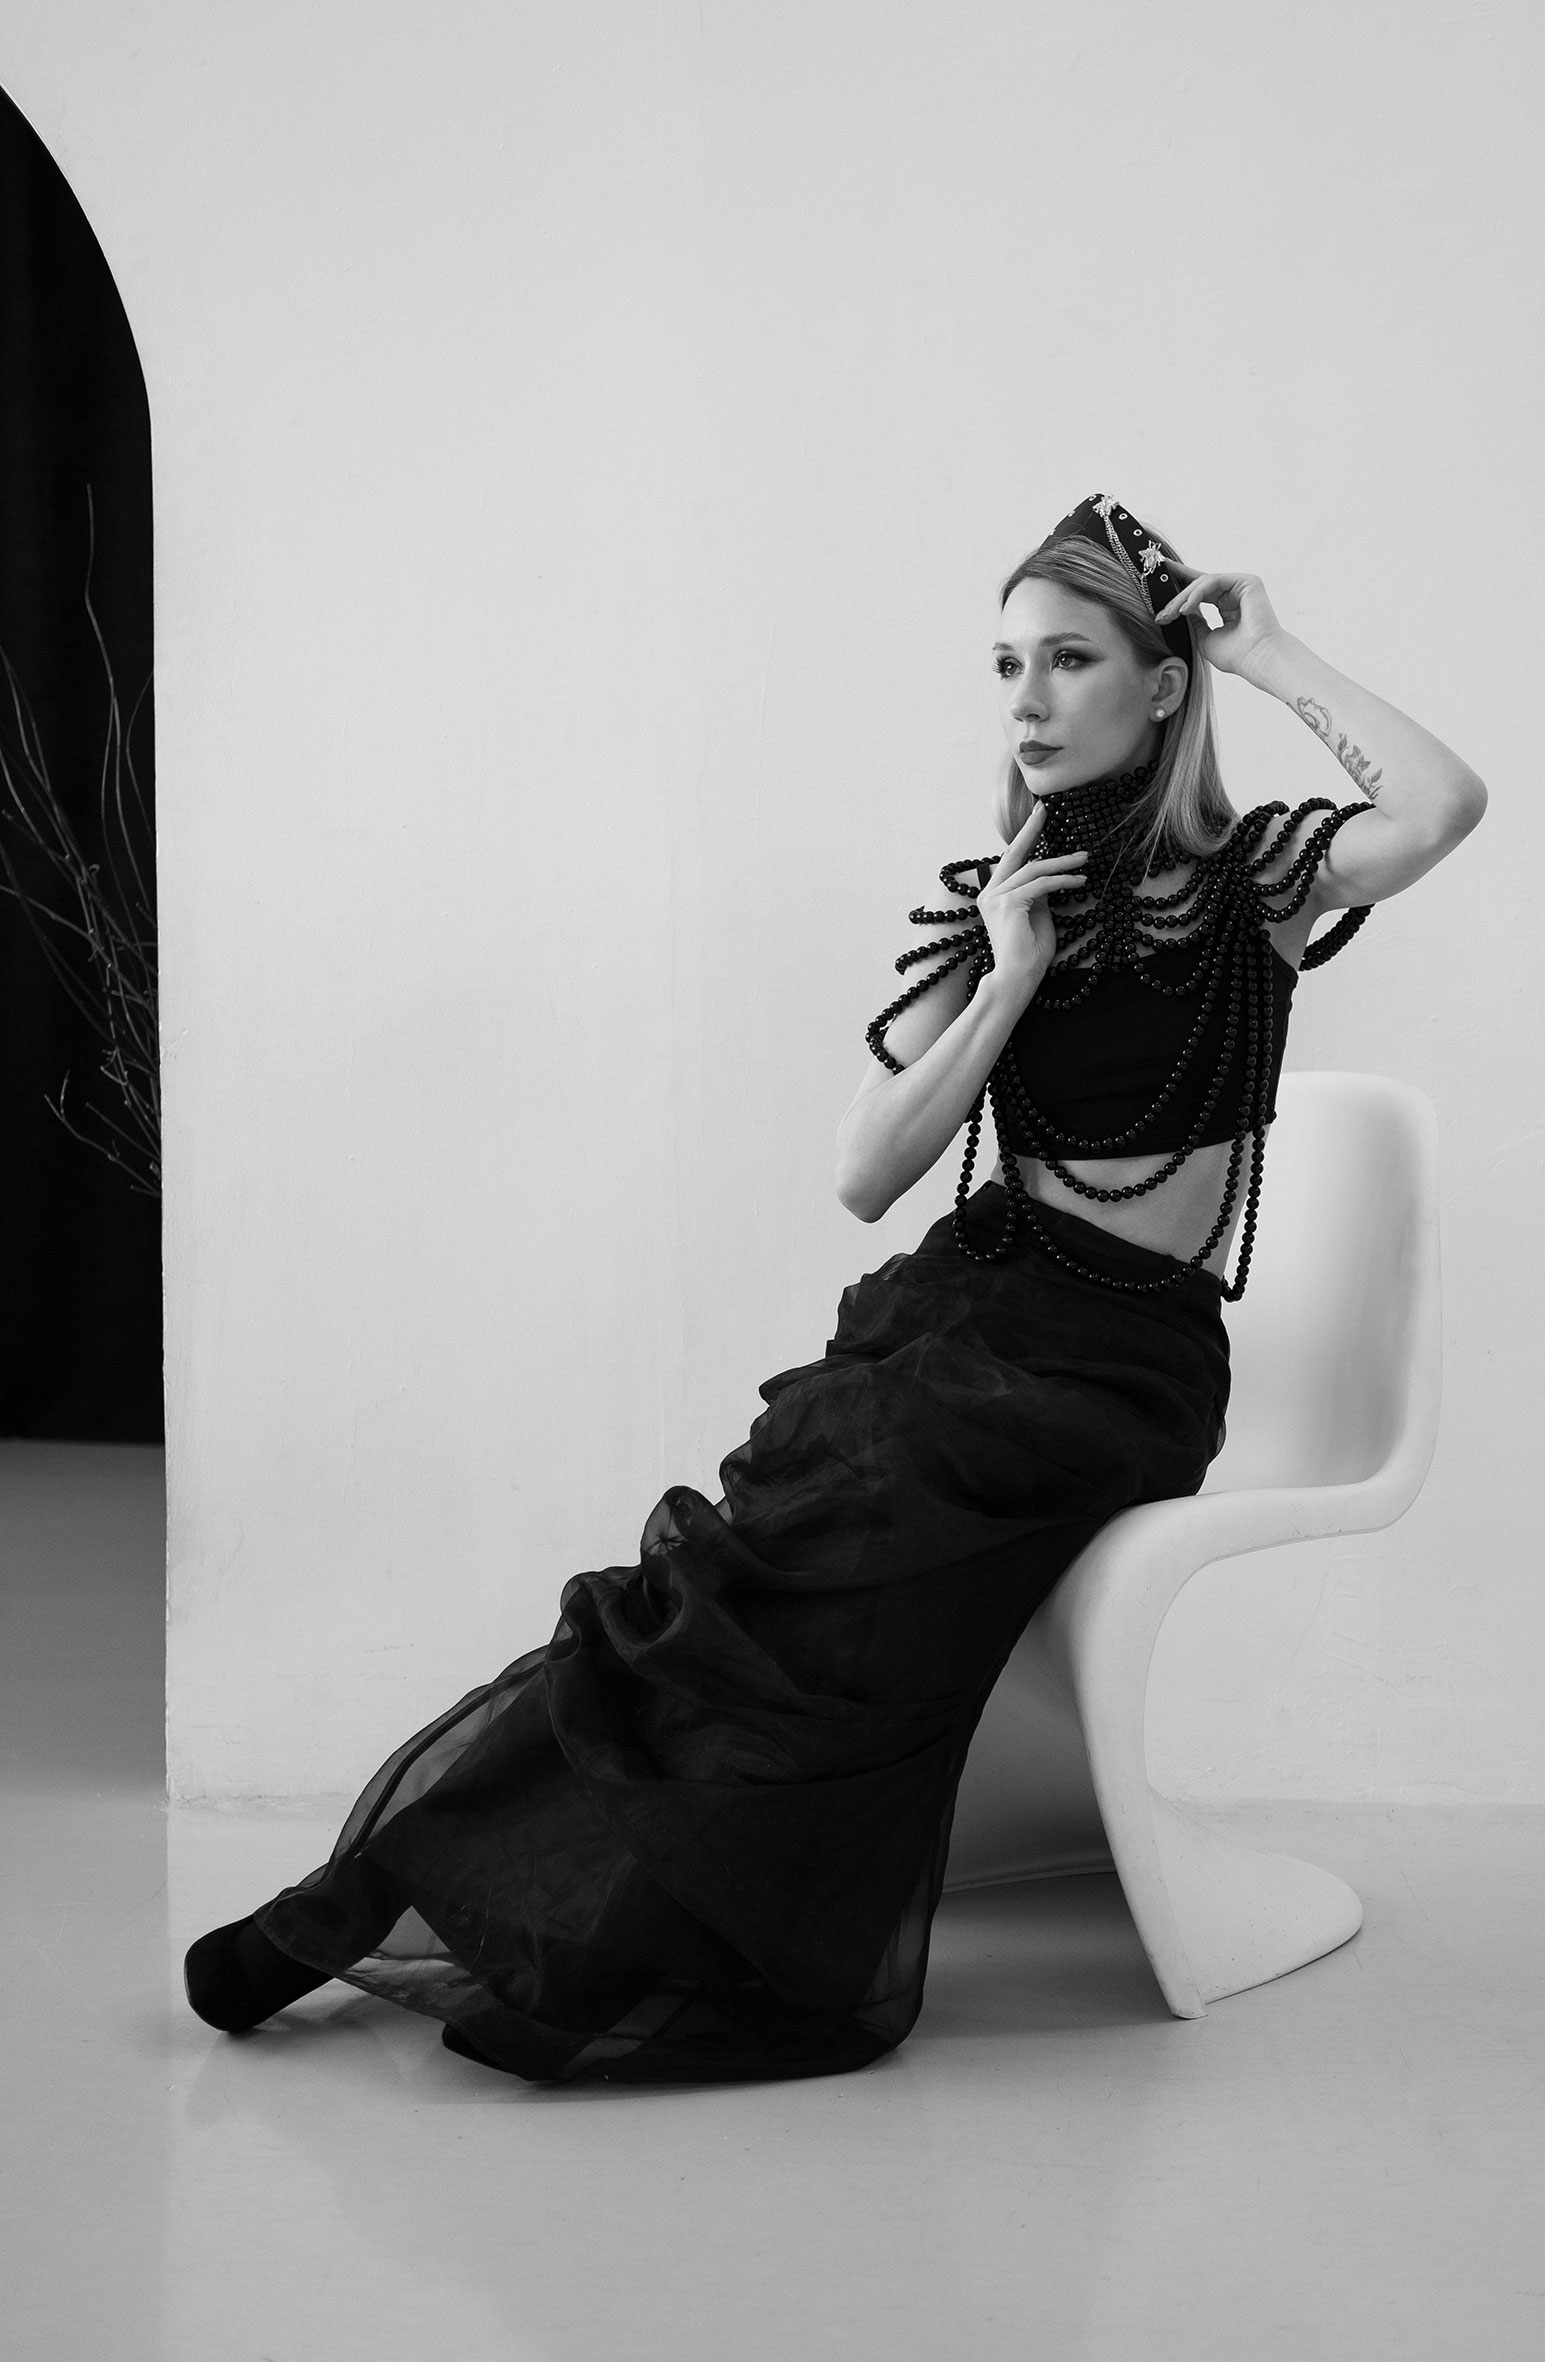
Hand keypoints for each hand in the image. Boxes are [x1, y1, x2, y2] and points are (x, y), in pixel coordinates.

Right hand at [976, 803, 1086, 997]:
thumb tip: (1050, 877)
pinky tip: (1079, 881)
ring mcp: (996, 898)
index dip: (1025, 837)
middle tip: (1045, 808)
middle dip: (1031, 828)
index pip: (1011, 860)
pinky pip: (1041, 885)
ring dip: (1062, 862)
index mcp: (994, 895)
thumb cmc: (1029, 954)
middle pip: (1014, 853)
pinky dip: (1062, 880)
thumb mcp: (1037, 915)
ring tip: (1085, 859)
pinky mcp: (1008, 904)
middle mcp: (990, 893)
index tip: (1038, 816)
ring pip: (1033, 869)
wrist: (1017, 979)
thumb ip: (1039, 894)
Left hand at [1152, 566, 1285, 683]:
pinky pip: (1213, 581)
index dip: (1181, 588)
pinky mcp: (1247, 582)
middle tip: (1161, 612)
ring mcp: (1242, 586)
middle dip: (1178, 597)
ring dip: (1184, 598)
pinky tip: (1186, 608)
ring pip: (1204, 582)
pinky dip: (1197, 594)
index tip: (1160, 585)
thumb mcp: (1205, 638)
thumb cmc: (1235, 656)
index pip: (1202, 593)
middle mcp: (1235, 594)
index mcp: (1228, 607)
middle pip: (1200, 585)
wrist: (1256, 659)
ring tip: (1171, 614)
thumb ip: (1195, 622)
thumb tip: (1182, 610)